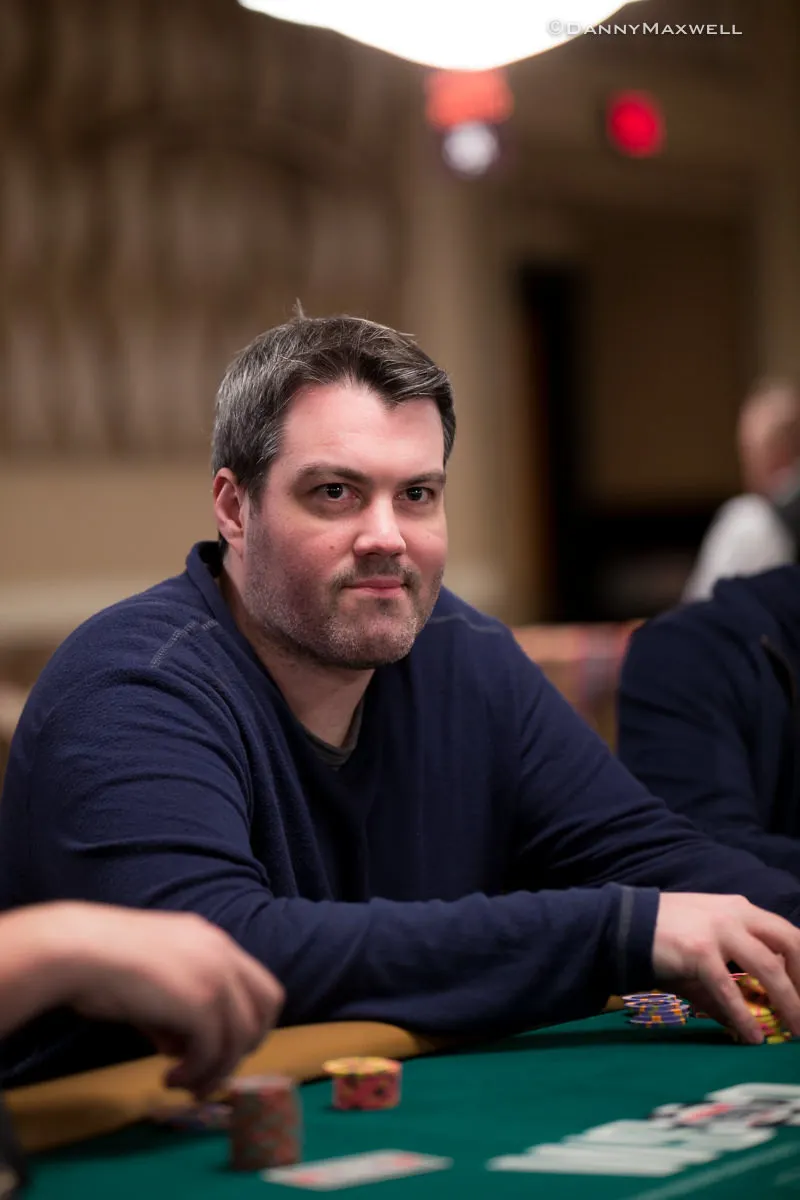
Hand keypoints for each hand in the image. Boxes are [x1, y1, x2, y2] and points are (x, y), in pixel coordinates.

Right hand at [55, 904, 283, 1096]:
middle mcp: (224, 954)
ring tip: (185, 1086)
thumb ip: (174, 1010)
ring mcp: (216, 977)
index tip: (224, 1046)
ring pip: (241, 1037)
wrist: (78, 950)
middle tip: (214, 1068)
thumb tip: (178, 1049)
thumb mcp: (151, 980)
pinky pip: (214, 1050)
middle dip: (245, 1045)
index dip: (249, 1021)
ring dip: (216, 1069)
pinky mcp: (201, 1003)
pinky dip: (197, 1072)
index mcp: (213, 941)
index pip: (260, 984)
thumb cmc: (102, 959)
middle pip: (266, 1007)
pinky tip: (170, 1079)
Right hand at [652, 893, 799, 1043]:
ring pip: (769, 967)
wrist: (622, 925)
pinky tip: (753, 1037)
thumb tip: (748, 1027)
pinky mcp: (699, 951)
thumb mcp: (704, 954)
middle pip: (790, 944)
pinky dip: (745, 1016)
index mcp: (740, 910)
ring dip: (789, 1002)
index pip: (789, 934)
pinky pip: (730, 989)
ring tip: (797, 1032)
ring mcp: (718, 930)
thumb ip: (729, 985)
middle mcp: (736, 914)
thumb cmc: (664, 938)